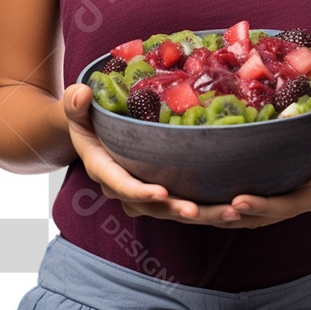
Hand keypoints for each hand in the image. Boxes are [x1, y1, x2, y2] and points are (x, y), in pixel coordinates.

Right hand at [61, 83, 264, 227]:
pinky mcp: (160, 190)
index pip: (122, 185)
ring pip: (173, 211)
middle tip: (200, 211)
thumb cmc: (84, 117)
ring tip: (230, 213)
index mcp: (104, 169)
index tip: (162, 194)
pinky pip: (183, 204)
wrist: (88, 133)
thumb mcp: (75, 108)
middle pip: (153, 206)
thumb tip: (81, 95)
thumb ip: (75, 103)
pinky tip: (235, 208)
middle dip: (177, 210)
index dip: (141, 192)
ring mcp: (143, 192)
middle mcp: (123, 187)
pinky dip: (207, 208)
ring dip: (201, 214)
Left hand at [180, 82, 310, 228]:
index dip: (275, 202)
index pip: (307, 194)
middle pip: (283, 210)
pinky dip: (239, 210)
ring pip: (270, 214)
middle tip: (214, 209)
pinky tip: (210, 207)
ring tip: (202, 213)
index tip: (242, 199)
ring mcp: (308, 191)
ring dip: (237, 218)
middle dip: (249, 214)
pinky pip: (265, 205)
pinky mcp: (293, 187)